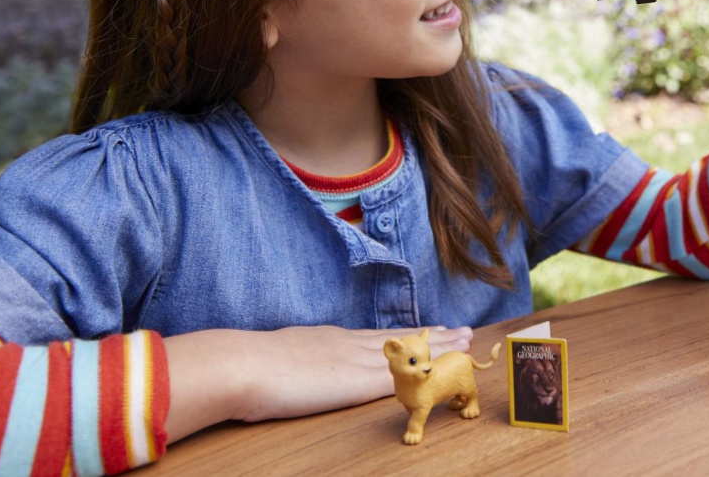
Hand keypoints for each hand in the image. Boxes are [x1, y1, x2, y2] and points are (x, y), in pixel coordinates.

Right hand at [235, 324, 472, 423]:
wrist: (243, 365)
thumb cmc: (249, 365)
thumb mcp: (280, 354)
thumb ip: (297, 359)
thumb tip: (296, 365)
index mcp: (330, 339)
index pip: (378, 336)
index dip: (406, 334)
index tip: (429, 328)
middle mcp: (349, 344)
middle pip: (401, 339)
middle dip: (434, 336)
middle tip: (463, 330)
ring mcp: (355, 360)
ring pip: (408, 351)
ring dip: (439, 347)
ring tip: (465, 340)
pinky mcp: (356, 381)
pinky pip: (398, 375)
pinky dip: (423, 371)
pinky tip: (440, 368)